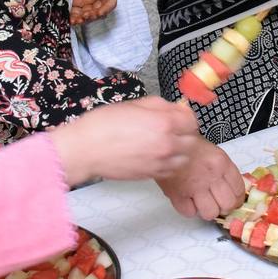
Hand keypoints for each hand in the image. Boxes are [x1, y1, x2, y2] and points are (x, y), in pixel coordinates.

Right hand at [47, 97, 201, 184]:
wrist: (85, 149)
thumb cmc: (103, 124)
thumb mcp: (135, 104)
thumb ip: (160, 105)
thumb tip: (175, 107)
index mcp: (164, 123)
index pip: (192, 120)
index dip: (186, 116)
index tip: (179, 115)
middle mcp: (167, 144)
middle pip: (192, 139)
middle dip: (185, 132)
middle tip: (173, 128)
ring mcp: (160, 162)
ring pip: (185, 157)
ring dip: (180, 150)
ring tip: (167, 143)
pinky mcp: (152, 175)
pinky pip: (172, 170)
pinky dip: (170, 163)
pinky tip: (158, 155)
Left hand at [68, 0, 115, 24]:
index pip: (110, 2)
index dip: (106, 9)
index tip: (98, 13)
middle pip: (99, 11)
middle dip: (92, 16)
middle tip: (84, 17)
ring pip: (87, 15)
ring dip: (83, 20)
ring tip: (75, 20)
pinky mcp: (74, 1)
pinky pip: (76, 13)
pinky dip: (74, 17)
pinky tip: (69, 19)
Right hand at [157, 137, 245, 219]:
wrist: (164, 140)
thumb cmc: (188, 145)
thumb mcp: (214, 152)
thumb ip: (225, 171)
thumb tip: (233, 188)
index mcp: (221, 163)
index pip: (239, 190)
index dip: (238, 198)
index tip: (234, 200)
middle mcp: (210, 176)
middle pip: (227, 204)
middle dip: (224, 207)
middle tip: (219, 203)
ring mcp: (194, 186)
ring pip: (210, 213)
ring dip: (207, 210)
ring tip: (203, 203)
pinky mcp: (177, 194)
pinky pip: (189, 212)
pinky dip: (190, 210)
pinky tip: (189, 201)